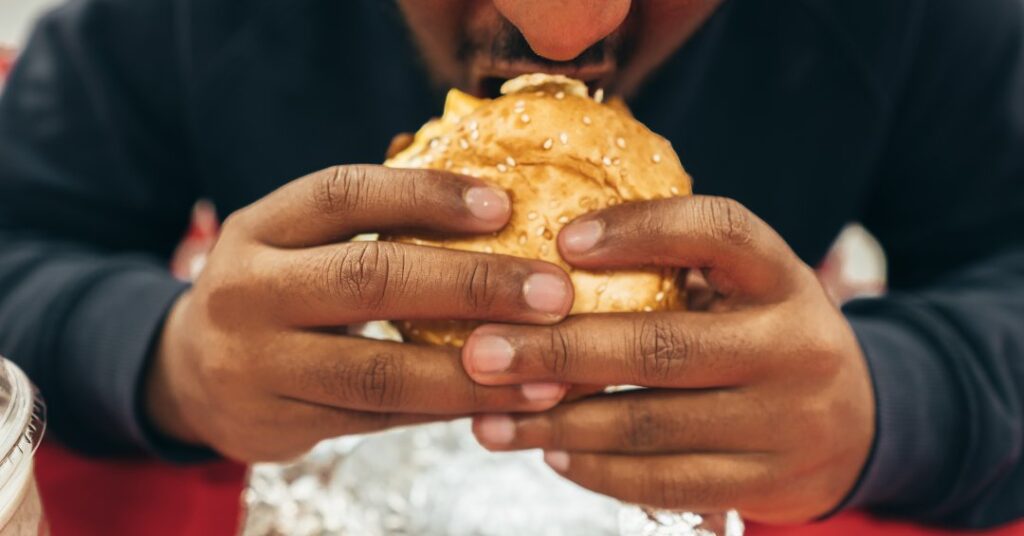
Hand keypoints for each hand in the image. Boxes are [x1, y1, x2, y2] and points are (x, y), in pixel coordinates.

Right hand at [147, 165, 573, 461]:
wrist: (188, 372)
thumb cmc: (275, 289)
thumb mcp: (296, 242)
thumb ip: (370, 225)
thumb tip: (499, 211)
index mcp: (259, 228)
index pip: (343, 195)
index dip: (425, 196)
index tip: (504, 205)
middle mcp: (247, 291)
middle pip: (368, 279)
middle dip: (471, 285)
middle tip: (554, 293)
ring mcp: (257, 365)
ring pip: (378, 371)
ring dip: (472, 372)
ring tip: (547, 369)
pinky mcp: (279, 425)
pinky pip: (379, 419)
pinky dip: (445, 409)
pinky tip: (501, 401)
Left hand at [461, 196, 874, 522]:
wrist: (860, 424)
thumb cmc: (765, 336)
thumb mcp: (746, 289)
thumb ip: (676, 272)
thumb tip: (544, 262)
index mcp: (783, 278)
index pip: (719, 232)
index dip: (641, 229)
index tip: (561, 239)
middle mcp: (793, 346)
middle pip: (662, 346)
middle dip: (559, 351)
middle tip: (480, 353)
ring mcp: (785, 422)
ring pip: (651, 425)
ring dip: (558, 425)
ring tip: (490, 418)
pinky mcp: (768, 483)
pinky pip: (664, 481)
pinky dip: (597, 469)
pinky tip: (550, 453)